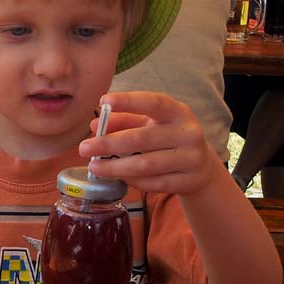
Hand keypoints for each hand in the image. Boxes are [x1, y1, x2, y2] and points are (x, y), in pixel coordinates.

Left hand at [78, 91, 217, 196]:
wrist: (200, 168)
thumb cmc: (167, 139)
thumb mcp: (150, 124)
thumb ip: (123, 121)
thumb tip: (95, 125)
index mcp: (178, 112)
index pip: (153, 102)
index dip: (129, 101)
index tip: (104, 101)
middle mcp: (188, 133)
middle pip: (142, 138)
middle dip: (109, 144)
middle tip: (83, 148)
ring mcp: (191, 159)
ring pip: (145, 165)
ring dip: (115, 167)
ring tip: (94, 167)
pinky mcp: (188, 182)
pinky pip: (152, 183)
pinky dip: (131, 181)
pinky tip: (118, 177)